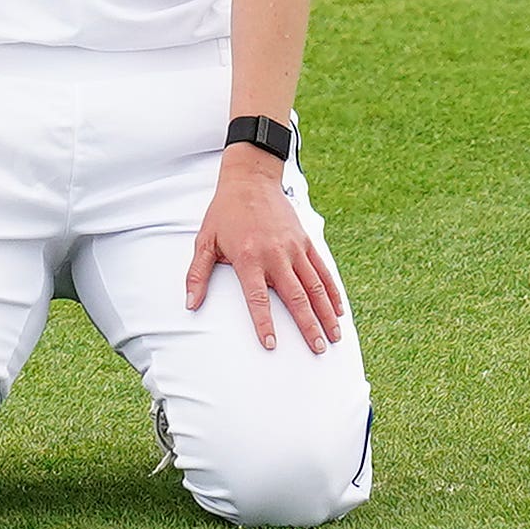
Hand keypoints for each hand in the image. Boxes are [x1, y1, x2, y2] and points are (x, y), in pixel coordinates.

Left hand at [186, 149, 344, 353]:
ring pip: (314, 286)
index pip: (258, 298)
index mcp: (249, 258)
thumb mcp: (205, 241)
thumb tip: (190, 304)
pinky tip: (338, 309)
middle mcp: (275, 255)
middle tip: (319, 349)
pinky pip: (322, 270)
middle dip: (308, 326)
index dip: (265, 323)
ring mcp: (294, 248)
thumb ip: (197, 274)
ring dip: (325, 313)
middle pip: (296, 297)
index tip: (272, 345)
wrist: (251, 179)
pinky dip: (331, 291)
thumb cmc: (224, 212)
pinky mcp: (305, 241)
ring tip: (334, 336)